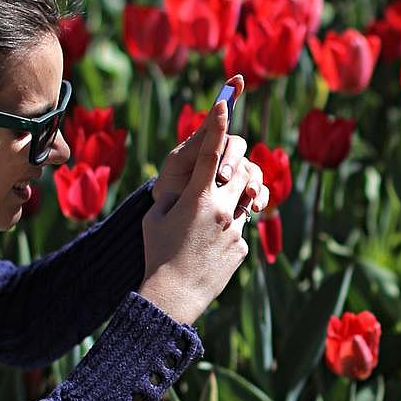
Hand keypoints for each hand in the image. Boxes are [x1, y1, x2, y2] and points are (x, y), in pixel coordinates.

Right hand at [139, 99, 262, 325]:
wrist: (173, 296)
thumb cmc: (157, 254)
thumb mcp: (155, 217)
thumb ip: (173, 196)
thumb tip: (185, 188)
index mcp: (198, 197)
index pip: (211, 152)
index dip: (218, 124)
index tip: (224, 104)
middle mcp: (223, 208)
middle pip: (241, 170)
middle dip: (235, 166)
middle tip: (223, 172)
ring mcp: (236, 228)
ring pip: (246, 199)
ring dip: (234, 197)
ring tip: (212, 214)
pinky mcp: (243, 246)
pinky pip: (241, 226)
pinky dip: (229, 228)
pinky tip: (208, 245)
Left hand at [154, 75, 256, 208]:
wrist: (172, 218)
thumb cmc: (171, 185)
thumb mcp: (177, 163)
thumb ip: (196, 143)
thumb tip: (216, 122)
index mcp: (208, 141)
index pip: (221, 114)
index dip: (232, 93)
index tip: (238, 79)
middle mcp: (225, 153)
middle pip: (238, 146)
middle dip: (231, 160)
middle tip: (220, 177)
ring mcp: (236, 174)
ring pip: (253, 169)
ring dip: (251, 180)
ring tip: (246, 195)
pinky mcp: (243, 194)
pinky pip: (260, 192)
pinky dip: (260, 197)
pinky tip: (255, 206)